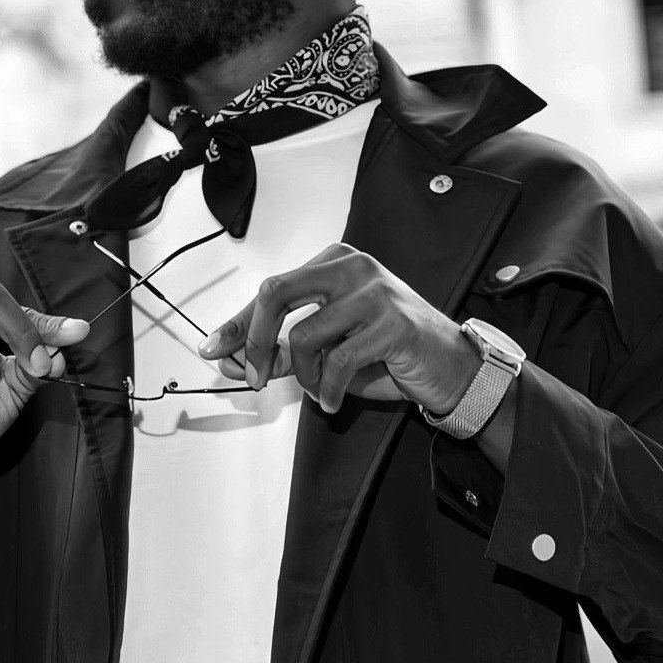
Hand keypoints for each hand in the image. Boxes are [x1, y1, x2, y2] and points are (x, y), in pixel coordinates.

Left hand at [198, 244, 477, 415]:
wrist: (450, 366)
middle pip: (276, 293)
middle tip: (253, 376)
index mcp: (333, 263)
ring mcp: (373, 292)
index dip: (236, 324)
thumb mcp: (330, 347)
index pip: (271, 290)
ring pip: (303, 336)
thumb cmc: (388, 351)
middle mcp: (351, 267)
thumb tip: (234, 358)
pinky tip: (334, 399)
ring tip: (319, 389)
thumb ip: (284, 347)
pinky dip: (328, 390)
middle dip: (254, 340)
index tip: (212, 349)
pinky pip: (337, 362)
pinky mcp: (391, 322)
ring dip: (303, 375)